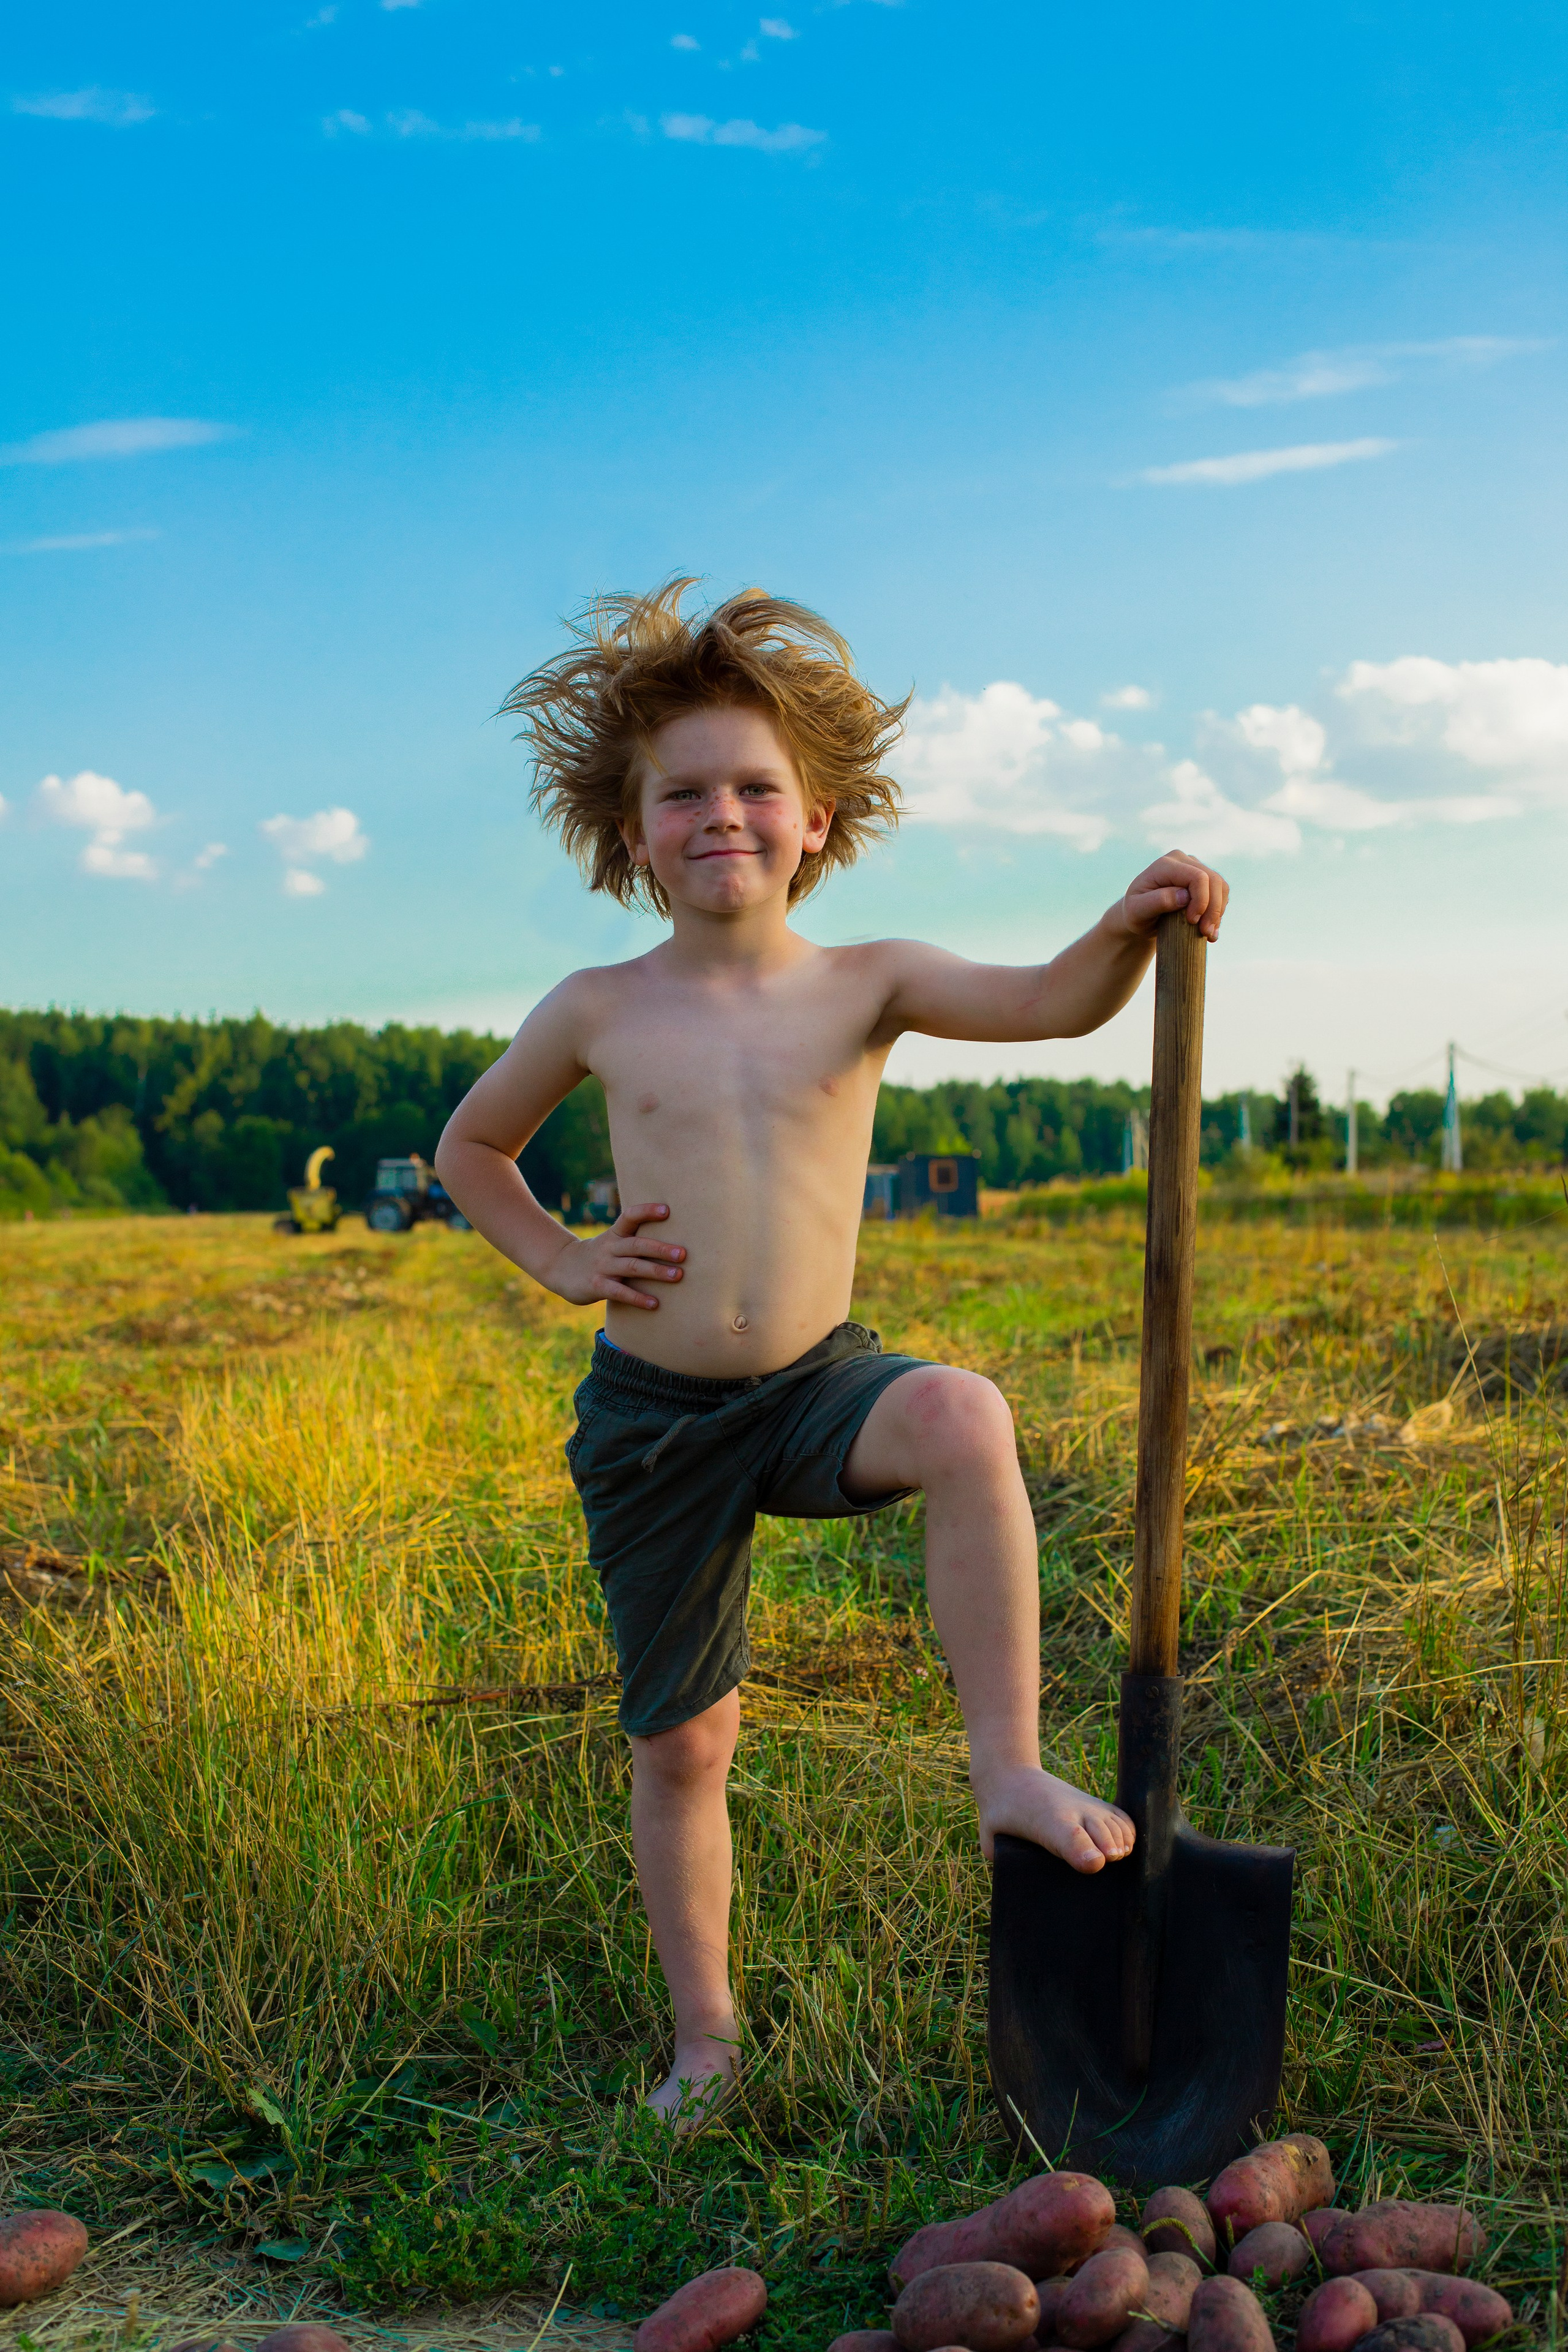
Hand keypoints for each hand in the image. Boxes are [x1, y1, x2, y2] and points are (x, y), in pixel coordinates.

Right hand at [549, 1201, 685, 1309]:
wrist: (559, 1267)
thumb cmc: (598, 1254)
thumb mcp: (611, 1241)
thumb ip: (633, 1240)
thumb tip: (671, 1241)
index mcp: (614, 1234)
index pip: (630, 1216)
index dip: (647, 1212)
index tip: (667, 1210)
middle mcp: (609, 1248)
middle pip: (637, 1245)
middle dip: (661, 1249)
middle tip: (684, 1254)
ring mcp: (603, 1267)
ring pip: (632, 1267)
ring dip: (656, 1271)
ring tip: (678, 1275)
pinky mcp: (597, 1286)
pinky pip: (620, 1292)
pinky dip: (638, 1298)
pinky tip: (654, 1303)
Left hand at [1116, 849, 1228, 942]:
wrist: (1140, 915)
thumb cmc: (1135, 913)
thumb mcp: (1137, 910)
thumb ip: (1157, 901)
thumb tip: (1184, 896)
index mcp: (1165, 865)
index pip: (1197, 877)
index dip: (1201, 900)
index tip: (1193, 922)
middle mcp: (1182, 860)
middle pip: (1213, 880)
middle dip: (1213, 908)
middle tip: (1206, 933)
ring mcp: (1194, 867)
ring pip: (1221, 886)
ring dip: (1218, 911)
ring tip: (1209, 934)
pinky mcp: (1202, 879)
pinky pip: (1220, 892)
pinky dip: (1219, 911)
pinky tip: (1211, 929)